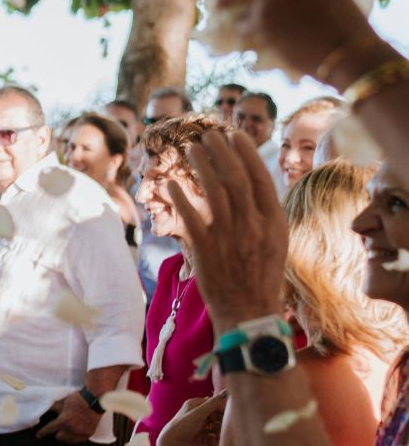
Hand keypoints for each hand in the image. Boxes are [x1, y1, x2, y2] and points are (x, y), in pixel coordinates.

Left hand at [37, 390, 100, 442]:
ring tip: (66, 430)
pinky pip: (79, 440)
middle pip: (59, 438)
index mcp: (64, 421)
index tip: (38, 435)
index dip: (42, 432)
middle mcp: (72, 430)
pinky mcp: (88, 434)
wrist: (95, 401)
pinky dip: (75, 437)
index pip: (50, 429)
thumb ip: (53, 408)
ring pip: (69, 441)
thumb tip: (42, 409)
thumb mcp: (62, 402)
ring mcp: (81, 433)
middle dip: (57, 433)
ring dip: (66, 436)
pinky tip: (75, 432)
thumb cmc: (77, 400)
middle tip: (58, 427)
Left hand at [159, 393, 226, 445]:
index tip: (228, 416)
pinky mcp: (198, 438)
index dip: (221, 409)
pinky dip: (213, 441)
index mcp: (194, 405)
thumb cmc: (183, 426)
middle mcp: (195, 415)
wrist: (172, 445)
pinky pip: (211, 438)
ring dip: (218, 433)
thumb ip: (213, 404)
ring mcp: (197, 427)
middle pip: (215, 416)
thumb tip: (225, 392)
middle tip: (221, 428)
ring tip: (217, 437)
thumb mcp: (198, 413)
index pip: (213, 403)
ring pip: (214, 428)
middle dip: (220, 423)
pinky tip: (212, 443)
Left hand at [170, 133, 287, 333]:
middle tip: (209, 135)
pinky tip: (171, 183)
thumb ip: (263, 212)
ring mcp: (229, 236)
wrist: (248, 310)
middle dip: (222, 152)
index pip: (260, 178)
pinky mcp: (206, 249)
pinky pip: (191, 216)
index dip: (246, 154)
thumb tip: (250, 180)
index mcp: (274, 221)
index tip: (235, 135)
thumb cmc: (260, 273)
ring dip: (201, 166)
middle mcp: (253, 225)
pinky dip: (181, 197)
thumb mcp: (275, 240)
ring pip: (214, 192)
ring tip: (191, 149)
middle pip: (236, 178)